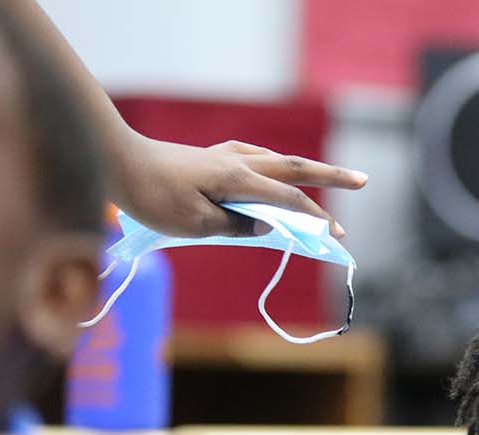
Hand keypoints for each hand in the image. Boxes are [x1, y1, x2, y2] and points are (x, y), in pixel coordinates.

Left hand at [110, 132, 368, 238]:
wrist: (114, 161)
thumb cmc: (151, 197)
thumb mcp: (195, 224)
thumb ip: (235, 226)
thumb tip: (264, 226)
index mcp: (237, 179)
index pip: (288, 200)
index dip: (315, 219)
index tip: (337, 235)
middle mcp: (236, 161)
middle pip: (294, 167)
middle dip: (332, 176)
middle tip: (364, 179)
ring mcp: (222, 156)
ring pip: (274, 160)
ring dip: (303, 170)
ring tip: (323, 179)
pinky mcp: (209, 158)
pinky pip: (252, 158)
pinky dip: (271, 166)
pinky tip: (271, 170)